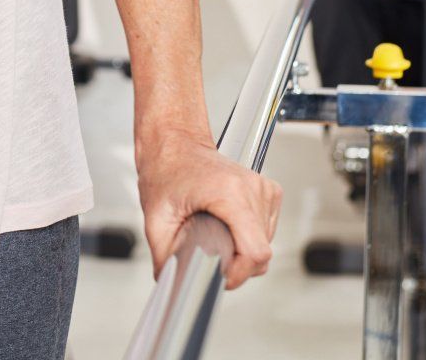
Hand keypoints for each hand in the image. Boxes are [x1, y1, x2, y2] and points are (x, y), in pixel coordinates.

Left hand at [137, 132, 280, 289]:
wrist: (176, 142)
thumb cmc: (167, 168)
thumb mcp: (156, 217)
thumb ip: (164, 256)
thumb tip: (170, 283)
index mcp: (230, 193)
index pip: (255, 252)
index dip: (238, 273)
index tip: (220, 276)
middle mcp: (254, 188)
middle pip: (261, 252)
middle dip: (235, 263)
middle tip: (208, 253)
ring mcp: (265, 189)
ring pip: (265, 243)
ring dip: (241, 249)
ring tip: (215, 233)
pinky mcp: (269, 192)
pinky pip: (266, 230)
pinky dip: (248, 236)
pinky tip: (227, 225)